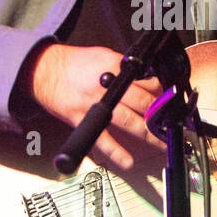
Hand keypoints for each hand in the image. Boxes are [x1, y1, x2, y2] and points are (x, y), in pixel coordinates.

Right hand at [23, 43, 165, 171]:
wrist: (45, 70)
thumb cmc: (73, 63)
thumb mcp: (103, 56)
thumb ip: (124, 69)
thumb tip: (146, 81)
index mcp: (114, 68)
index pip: (145, 82)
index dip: (160, 94)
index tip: (170, 103)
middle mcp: (107, 87)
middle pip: (141, 103)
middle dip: (158, 116)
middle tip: (171, 126)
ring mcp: (95, 105)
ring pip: (128, 122)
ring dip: (147, 134)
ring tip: (160, 143)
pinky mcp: (82, 120)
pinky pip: (102, 139)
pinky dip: (116, 152)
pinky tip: (128, 161)